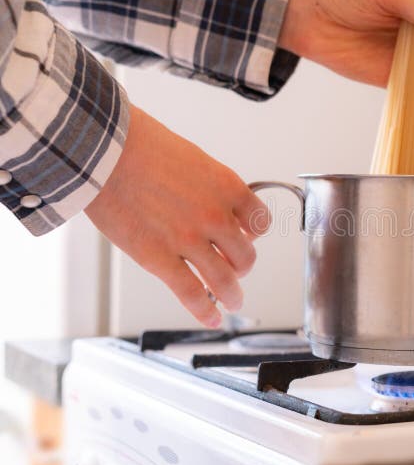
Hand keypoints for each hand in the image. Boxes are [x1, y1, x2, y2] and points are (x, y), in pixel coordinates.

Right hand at [85, 105, 267, 327]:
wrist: (104, 150)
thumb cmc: (140, 146)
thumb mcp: (192, 159)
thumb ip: (206, 187)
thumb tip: (208, 206)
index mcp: (227, 187)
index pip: (258, 221)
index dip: (253, 234)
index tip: (246, 238)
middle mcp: (215, 216)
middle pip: (245, 255)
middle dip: (242, 266)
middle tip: (236, 271)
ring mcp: (189, 240)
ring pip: (224, 280)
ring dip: (232, 295)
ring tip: (233, 301)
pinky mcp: (159, 259)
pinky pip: (192, 294)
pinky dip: (205, 312)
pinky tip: (212, 318)